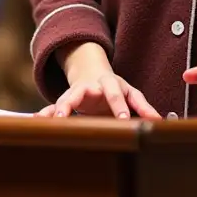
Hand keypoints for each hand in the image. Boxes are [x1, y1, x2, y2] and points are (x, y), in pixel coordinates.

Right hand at [41, 42, 160, 119]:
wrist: (93, 75)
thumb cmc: (115, 89)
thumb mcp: (131, 94)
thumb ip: (143, 107)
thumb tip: (160, 121)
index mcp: (110, 84)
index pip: (116, 94)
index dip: (120, 107)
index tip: (124, 120)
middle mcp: (91, 86)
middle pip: (84, 91)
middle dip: (80, 101)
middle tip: (74, 114)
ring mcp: (77, 92)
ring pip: (66, 98)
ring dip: (60, 107)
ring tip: (54, 118)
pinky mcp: (66, 101)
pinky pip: (54, 107)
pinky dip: (46, 114)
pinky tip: (37, 120)